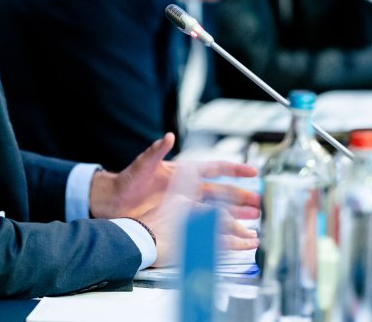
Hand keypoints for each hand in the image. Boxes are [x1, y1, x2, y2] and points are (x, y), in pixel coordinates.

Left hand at [89, 132, 261, 257]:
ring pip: (215, 209)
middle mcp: (187, 188)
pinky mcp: (177, 219)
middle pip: (220, 192)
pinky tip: (227, 235)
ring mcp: (184, 204)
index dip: (233, 169)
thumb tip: (167, 136)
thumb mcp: (142, 165)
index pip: (213, 168)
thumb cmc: (127, 181)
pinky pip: (201, 224)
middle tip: (259, 202)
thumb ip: (156, 152)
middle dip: (240, 197)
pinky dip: (215, 228)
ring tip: (252, 219)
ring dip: (233, 214)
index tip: (252, 172)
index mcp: (182, 172)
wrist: (113, 202)